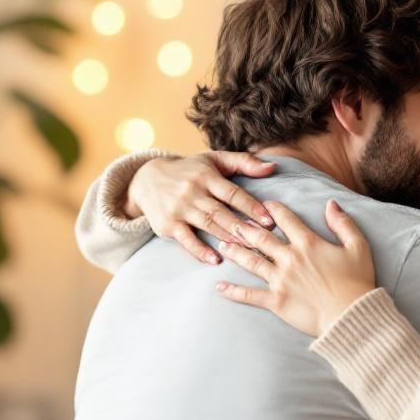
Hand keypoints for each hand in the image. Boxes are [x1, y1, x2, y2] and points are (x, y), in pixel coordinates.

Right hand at [125, 151, 276, 264]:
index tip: (269, 220)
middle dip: (242, 226)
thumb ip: (244, 162)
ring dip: (227, 238)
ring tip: (248, 250)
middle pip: (221, 212)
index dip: (251, 206)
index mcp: (206, 175)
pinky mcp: (167, 224)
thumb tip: (273, 167)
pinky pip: (186, 239)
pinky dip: (199, 250)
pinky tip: (214, 259)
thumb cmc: (190, 170)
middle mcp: (192, 191)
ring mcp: (179, 208)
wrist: (147, 179)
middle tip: (263, 240)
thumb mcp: (214, 160)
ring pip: (207, 225)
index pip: (232, 193)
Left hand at [213, 200, 375, 337]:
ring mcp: (280, 280)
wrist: (351, 315)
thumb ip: (343, 224)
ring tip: (222, 245)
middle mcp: (290, 258)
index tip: (264, 204)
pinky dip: (233, 291)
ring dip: (235, 252)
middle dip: (245, 228)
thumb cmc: (357, 281)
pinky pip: (249, 295)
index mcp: (308, 243)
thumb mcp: (358, 247)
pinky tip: (219, 287)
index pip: (286, 220)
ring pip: (251, 262)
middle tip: (232, 221)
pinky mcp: (276, 301)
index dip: (274, 209)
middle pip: (262, 238)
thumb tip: (331, 204)